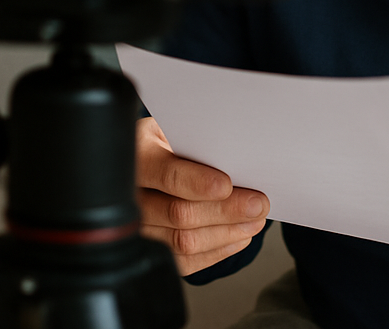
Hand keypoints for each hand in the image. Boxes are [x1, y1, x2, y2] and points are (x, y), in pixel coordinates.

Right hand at [136, 116, 269, 275]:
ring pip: (182, 242)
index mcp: (137, 156)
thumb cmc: (169, 141)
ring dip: (226, 233)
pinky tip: (238, 236)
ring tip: (254, 221)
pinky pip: (183, 261)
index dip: (198, 183)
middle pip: (179, 213)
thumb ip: (198, 143)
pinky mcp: (150, 250)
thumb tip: (237, 159)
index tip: (227, 185)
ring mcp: (136, 227)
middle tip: (258, 205)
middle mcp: (131, 196)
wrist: (145, 159)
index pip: (167, 174)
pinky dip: (216, 251)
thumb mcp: (176, 128)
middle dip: (225, 211)